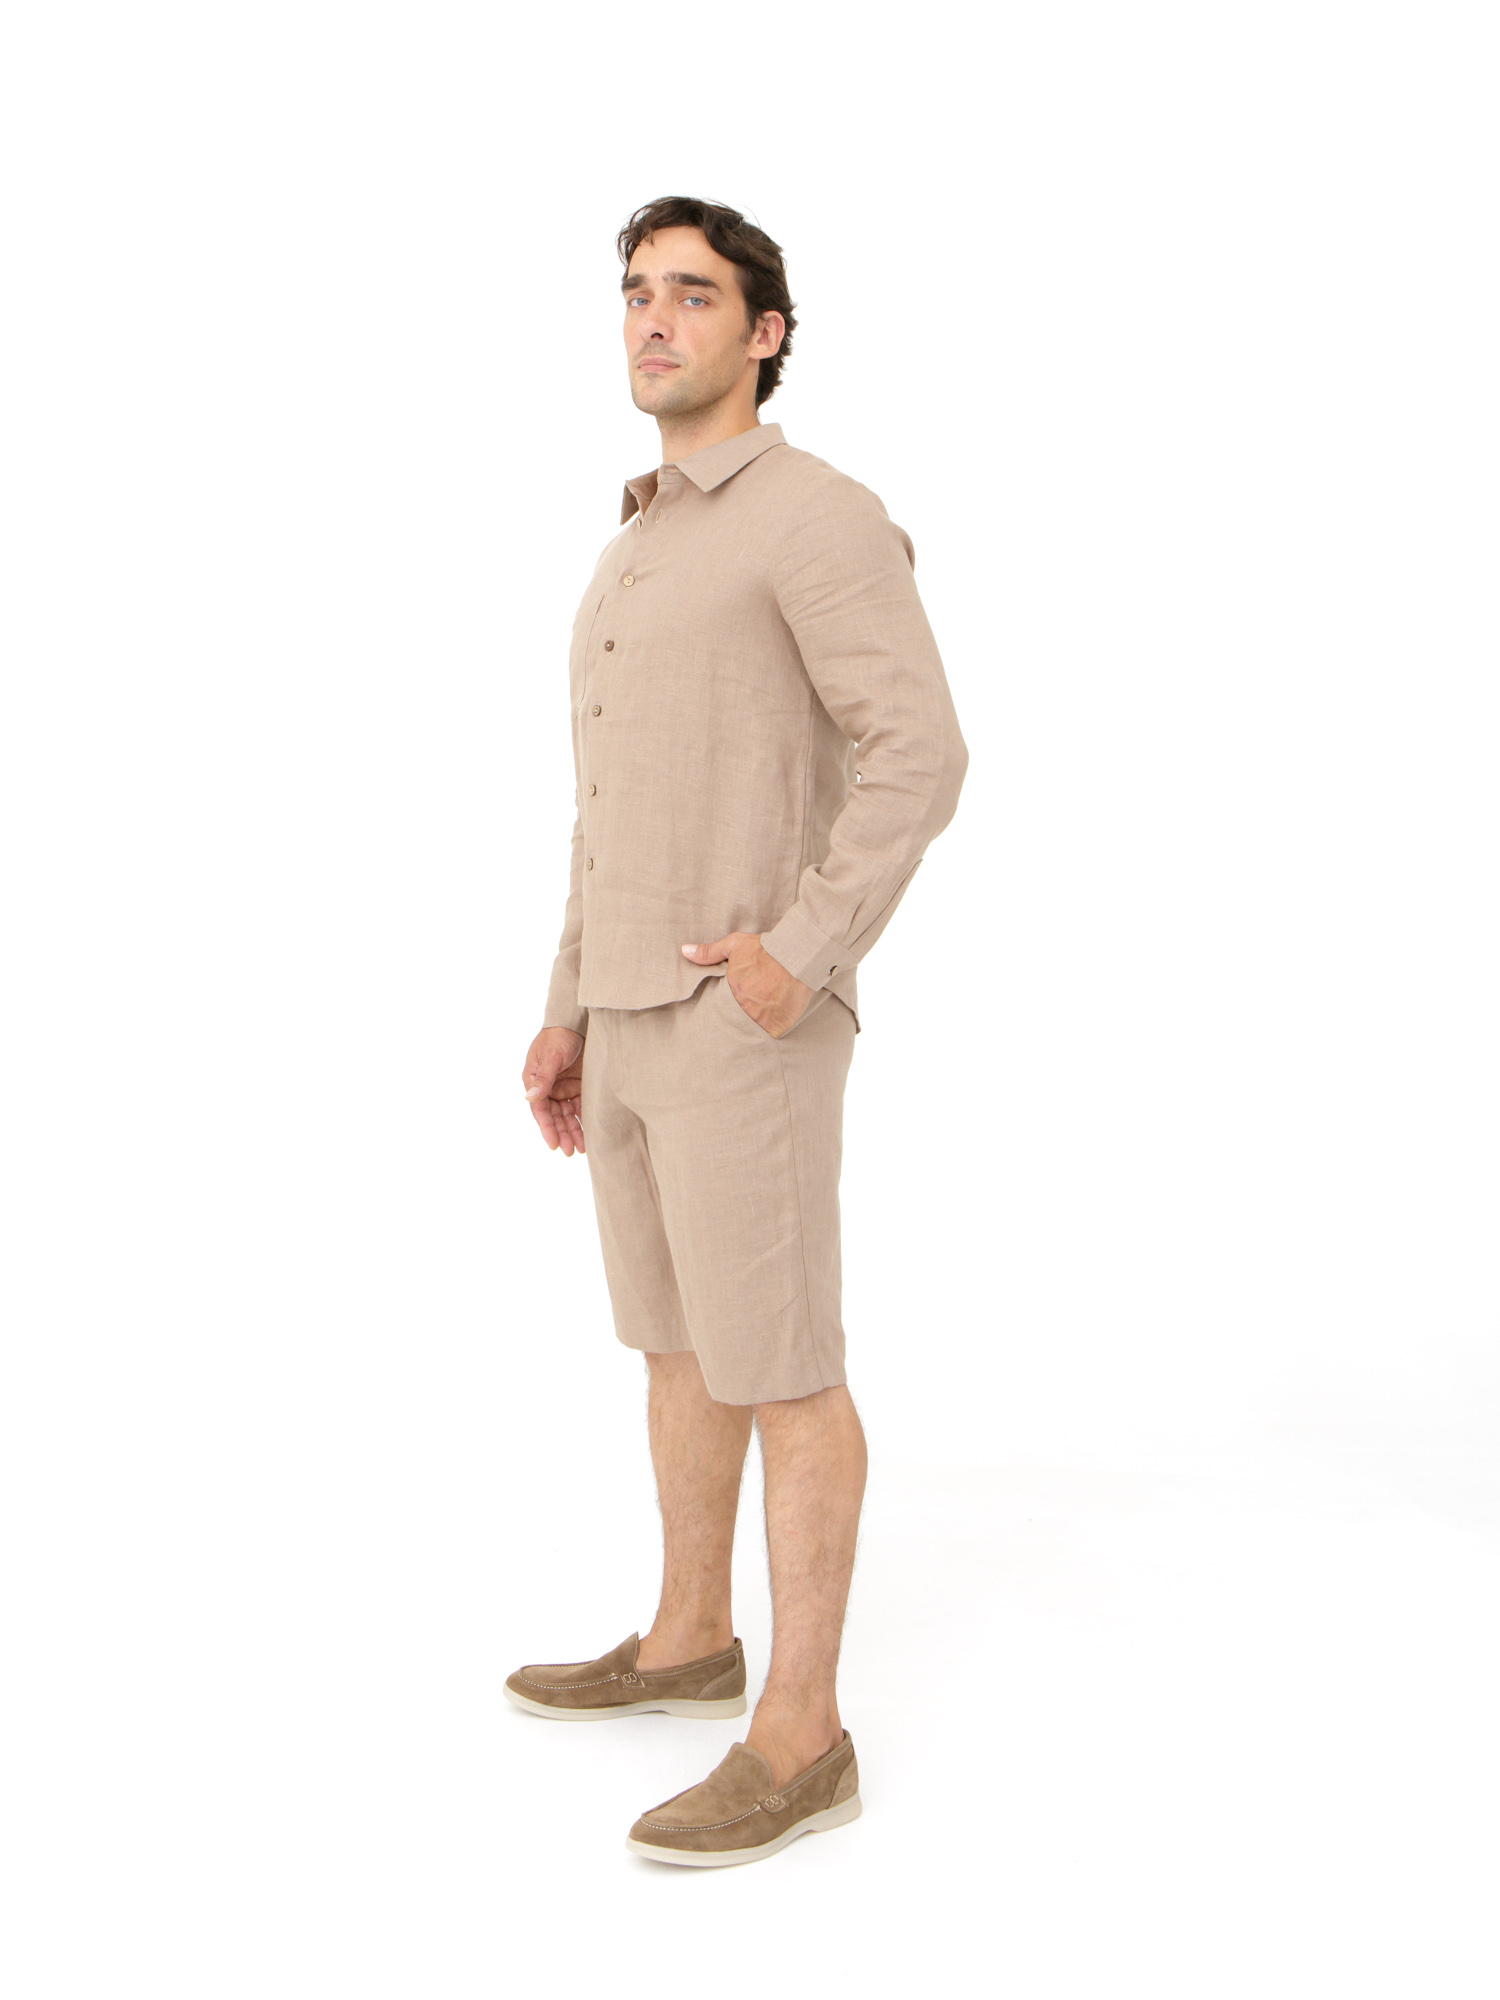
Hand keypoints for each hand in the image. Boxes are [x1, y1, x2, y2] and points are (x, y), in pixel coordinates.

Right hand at [522, 1027, 585, 1154]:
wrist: (576, 1022)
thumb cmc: (557, 1037)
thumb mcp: (550, 1057)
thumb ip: (543, 1079)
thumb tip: (529, 1098)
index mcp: (535, 1081)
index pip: (540, 1110)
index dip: (547, 1128)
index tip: (554, 1145)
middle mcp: (548, 1087)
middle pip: (555, 1116)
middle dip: (562, 1134)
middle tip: (570, 1152)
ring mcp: (563, 1087)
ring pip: (567, 1114)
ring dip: (573, 1130)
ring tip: (582, 1147)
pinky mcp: (578, 1085)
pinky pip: (580, 1106)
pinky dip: (584, 1118)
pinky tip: (591, 1131)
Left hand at [680, 934, 812, 1037]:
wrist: (797, 956)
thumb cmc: (766, 949)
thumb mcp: (735, 945)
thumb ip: (709, 952)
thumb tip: (685, 951)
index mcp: (732, 991)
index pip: (724, 1006)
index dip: (732, 1003)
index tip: (740, 998)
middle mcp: (744, 1008)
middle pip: (740, 1017)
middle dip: (745, 1013)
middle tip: (754, 1004)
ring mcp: (760, 1019)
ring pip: (755, 1027)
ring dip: (759, 1021)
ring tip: (767, 1011)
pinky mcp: (777, 1027)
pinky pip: (772, 1034)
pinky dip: (774, 1028)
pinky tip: (777, 1018)